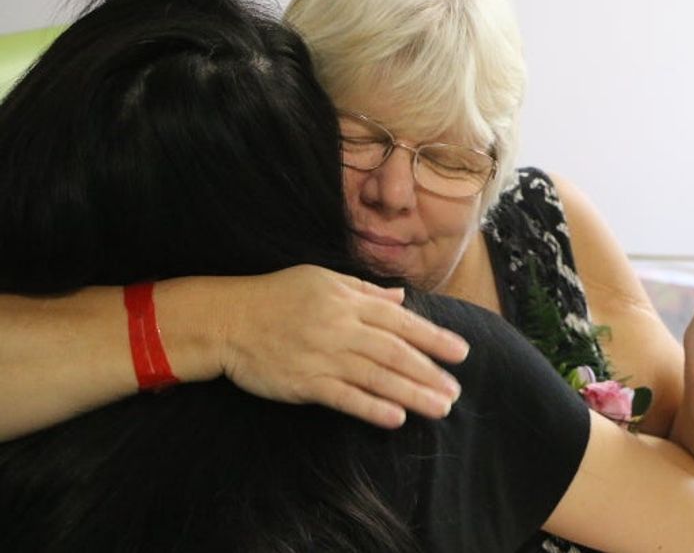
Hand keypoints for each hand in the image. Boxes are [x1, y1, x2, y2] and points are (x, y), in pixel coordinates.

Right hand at [214, 265, 469, 427]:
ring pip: (377, 377)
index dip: (433, 337)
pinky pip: (345, 397)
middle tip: (456, 390)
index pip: (401, 321)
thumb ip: (364, 290)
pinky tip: (396, 418)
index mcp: (348, 301)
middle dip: (429, 371)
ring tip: (440, 407)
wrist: (227, 319)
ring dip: (412, 393)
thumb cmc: (276, 295)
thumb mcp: (321, 280)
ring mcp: (323, 356)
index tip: (461, 352)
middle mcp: (341, 328)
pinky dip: (371, 408)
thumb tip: (400, 298)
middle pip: (395, 352)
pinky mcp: (304, 382)